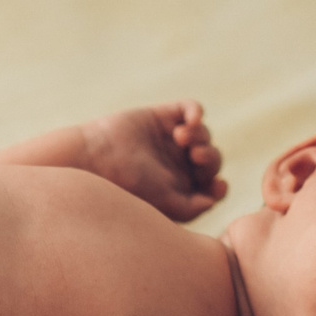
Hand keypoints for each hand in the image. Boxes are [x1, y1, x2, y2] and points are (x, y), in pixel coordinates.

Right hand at [81, 100, 229, 220]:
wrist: (96, 158)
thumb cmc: (129, 186)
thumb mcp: (167, 204)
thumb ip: (193, 207)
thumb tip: (213, 199)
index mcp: (177, 188)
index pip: (210, 187)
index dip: (219, 186)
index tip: (218, 185)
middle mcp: (175, 164)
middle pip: (211, 160)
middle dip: (210, 158)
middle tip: (195, 156)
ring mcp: (169, 139)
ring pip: (204, 134)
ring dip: (201, 136)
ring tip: (181, 138)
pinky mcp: (161, 116)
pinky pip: (190, 108)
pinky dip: (196, 112)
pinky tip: (191, 121)